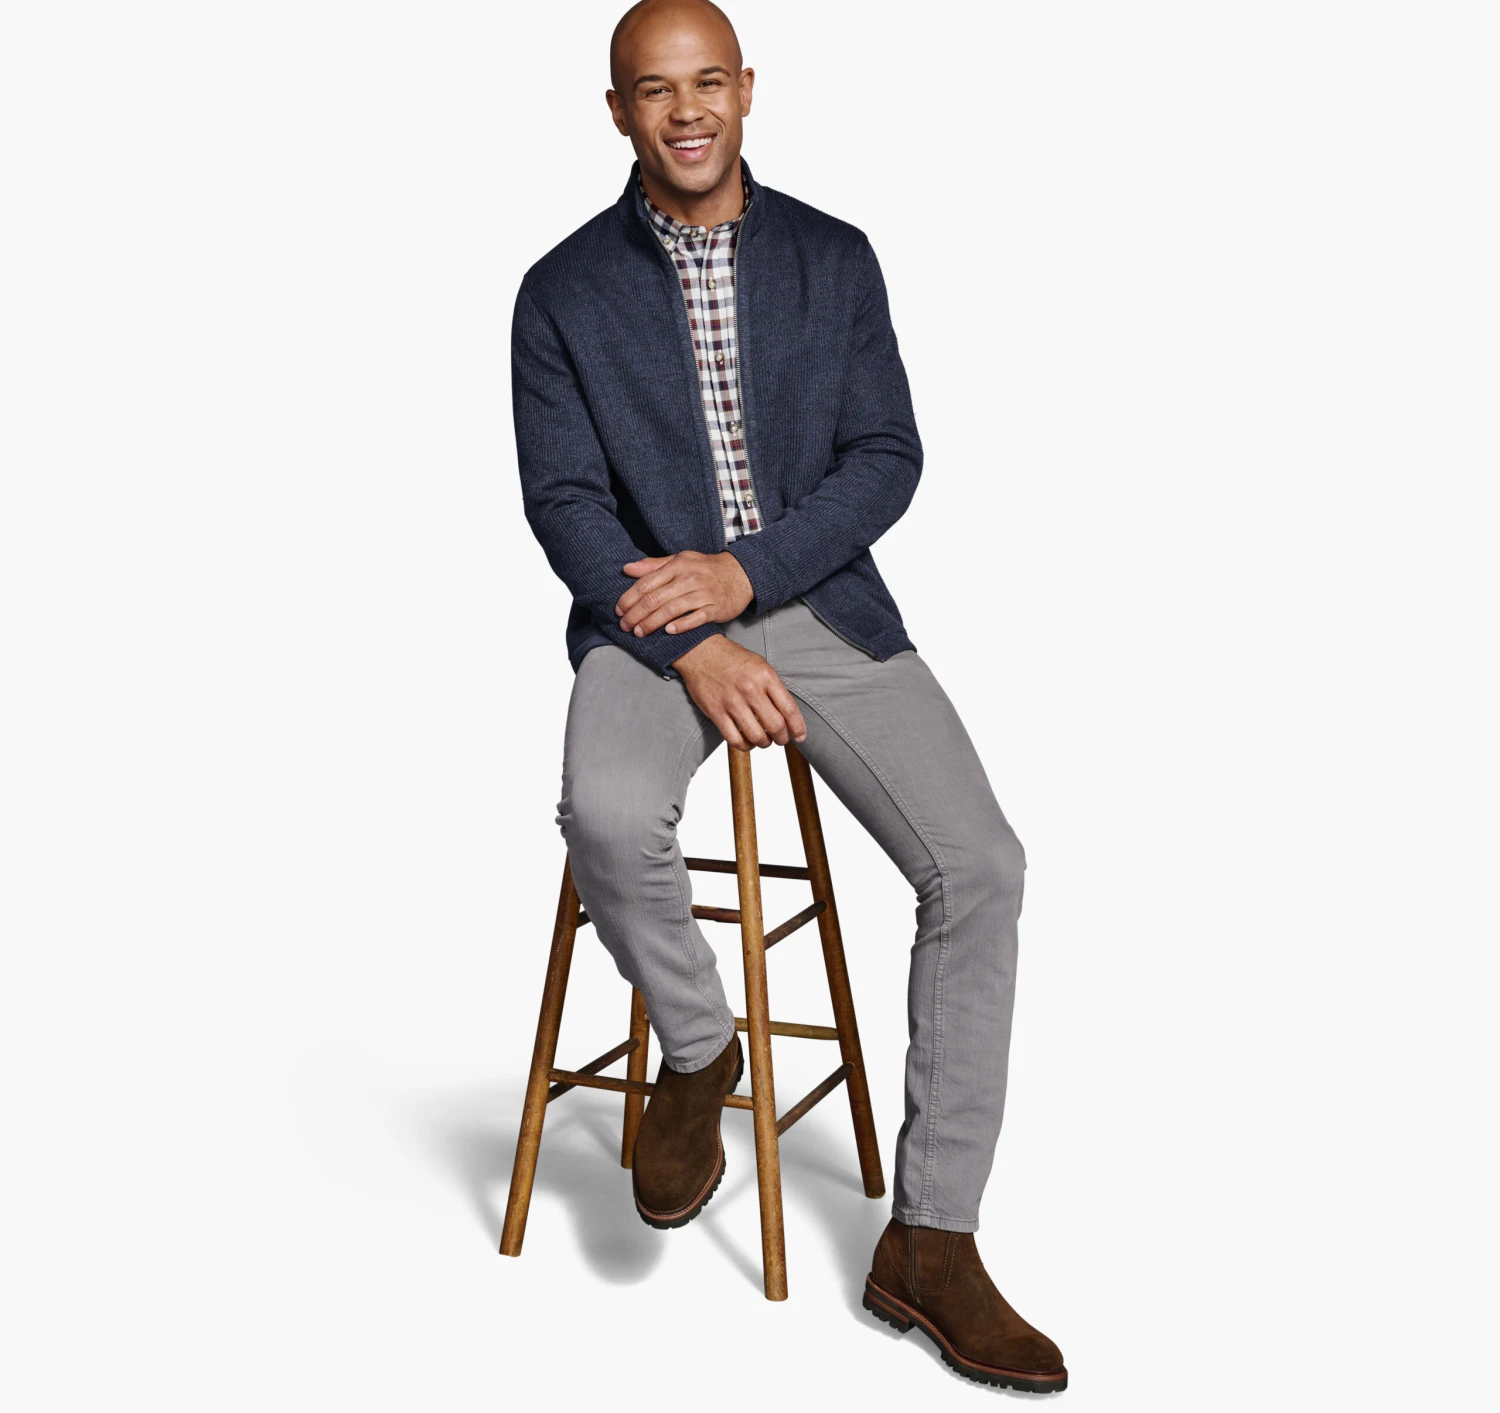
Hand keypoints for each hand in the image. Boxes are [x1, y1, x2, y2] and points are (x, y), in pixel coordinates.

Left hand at [615, 551, 753, 637]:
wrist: (741, 573)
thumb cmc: (705, 568)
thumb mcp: (680, 560)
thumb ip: (653, 565)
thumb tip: (627, 569)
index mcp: (678, 566)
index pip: (647, 583)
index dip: (630, 598)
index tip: (619, 610)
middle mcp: (689, 578)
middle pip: (656, 598)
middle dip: (636, 614)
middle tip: (624, 626)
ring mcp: (703, 594)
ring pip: (672, 610)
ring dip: (652, 623)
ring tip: (639, 633)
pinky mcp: (715, 608)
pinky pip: (696, 618)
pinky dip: (681, 625)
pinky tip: (668, 632)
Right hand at [671, 637, 807, 751]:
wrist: (701, 652)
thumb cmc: (732, 659)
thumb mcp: (761, 665)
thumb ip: (774, 688)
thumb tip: (788, 715)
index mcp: (765, 676)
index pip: (789, 709)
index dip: (798, 727)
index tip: (800, 736)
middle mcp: (750, 690)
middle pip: (775, 726)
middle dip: (782, 738)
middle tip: (781, 739)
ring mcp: (732, 702)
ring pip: (756, 736)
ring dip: (764, 743)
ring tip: (764, 740)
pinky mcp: (716, 712)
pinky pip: (734, 739)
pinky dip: (745, 746)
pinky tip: (747, 742)